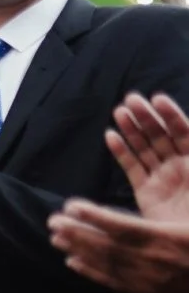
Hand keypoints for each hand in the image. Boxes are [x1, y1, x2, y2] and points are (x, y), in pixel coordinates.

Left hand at [49, 201, 188, 292]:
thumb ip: (170, 212)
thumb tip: (149, 187)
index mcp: (168, 239)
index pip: (121, 226)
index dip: (94, 216)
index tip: (71, 205)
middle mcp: (155, 262)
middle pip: (106, 246)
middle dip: (76, 233)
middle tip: (52, 222)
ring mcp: (150, 281)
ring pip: (107, 264)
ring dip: (78, 250)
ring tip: (56, 239)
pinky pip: (114, 283)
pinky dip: (92, 272)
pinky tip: (73, 263)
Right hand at [105, 93, 188, 222]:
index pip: (185, 132)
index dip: (172, 115)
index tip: (157, 99)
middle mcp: (181, 167)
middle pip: (162, 136)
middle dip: (147, 118)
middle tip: (131, 101)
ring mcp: (163, 179)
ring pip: (146, 149)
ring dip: (132, 130)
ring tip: (119, 113)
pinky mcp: (147, 193)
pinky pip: (133, 168)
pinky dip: (121, 152)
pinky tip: (111, 137)